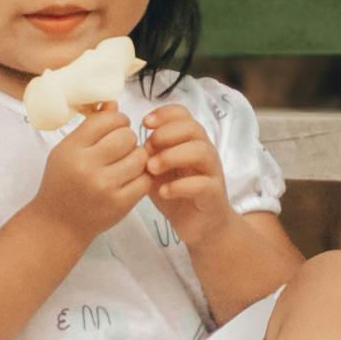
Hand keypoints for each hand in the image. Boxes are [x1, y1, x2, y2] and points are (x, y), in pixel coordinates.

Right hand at [32, 106, 148, 241]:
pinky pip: (145, 179)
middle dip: (128, 138)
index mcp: (72, 149)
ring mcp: (105, 186)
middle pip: (126, 136)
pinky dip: (142, 176)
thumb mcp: (67, 150)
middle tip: (121, 147)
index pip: (106, 120)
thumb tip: (113, 103)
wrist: (59, 223)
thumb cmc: (63, 182)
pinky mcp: (120, 204)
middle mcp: (87, 167)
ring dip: (137, 156)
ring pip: (140, 156)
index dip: (117, 119)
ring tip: (126, 161)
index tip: (116, 126)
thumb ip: (90, 127)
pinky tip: (131, 177)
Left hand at [141, 105, 230, 244]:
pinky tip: (163, 191)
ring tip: (151, 169)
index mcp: (190, 141)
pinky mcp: (214, 194)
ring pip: (201, 151)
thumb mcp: (156, 171)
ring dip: (172, 156)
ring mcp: (212, 172)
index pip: (183, 114)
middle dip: (166, 134)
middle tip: (146, 149)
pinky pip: (202, 184)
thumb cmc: (175, 193)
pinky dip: (180, 186)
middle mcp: (205, 151)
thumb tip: (127, 139)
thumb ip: (146, 154)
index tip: (144, 123)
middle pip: (193, 128)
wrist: (200, 225)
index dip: (164, 114)